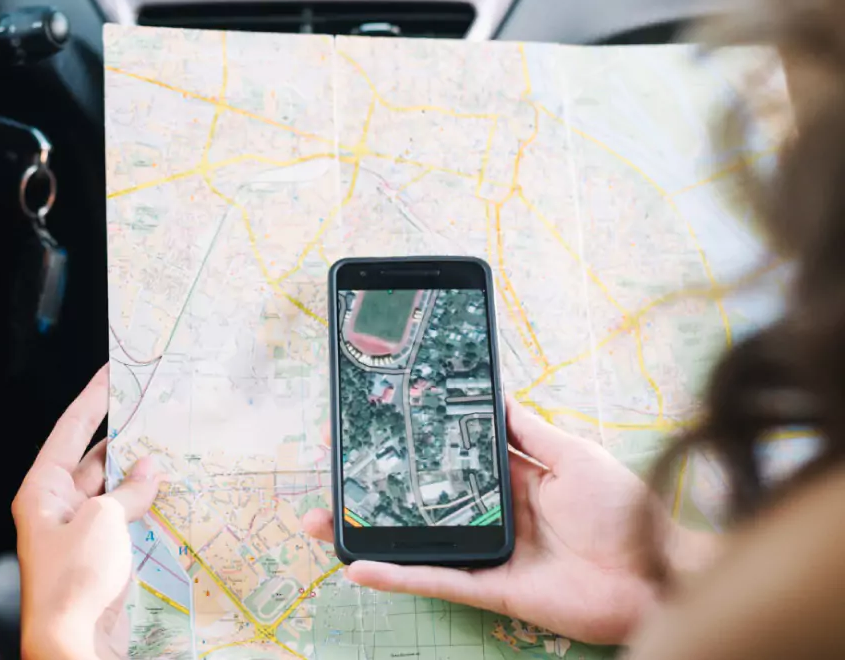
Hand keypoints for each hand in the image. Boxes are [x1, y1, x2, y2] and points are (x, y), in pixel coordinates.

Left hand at [14, 367, 161, 659]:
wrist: (73, 641)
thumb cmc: (76, 575)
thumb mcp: (104, 519)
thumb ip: (129, 490)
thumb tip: (151, 470)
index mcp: (42, 489)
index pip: (69, 430)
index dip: (93, 398)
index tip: (112, 371)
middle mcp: (56, 505)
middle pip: (92, 457)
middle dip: (123, 436)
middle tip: (153, 407)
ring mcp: (79, 530)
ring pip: (112, 487)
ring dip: (138, 471)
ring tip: (170, 444)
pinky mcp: (100, 552)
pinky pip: (124, 515)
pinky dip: (145, 502)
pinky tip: (169, 488)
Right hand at [305, 399, 716, 644]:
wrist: (658, 572)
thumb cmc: (625, 508)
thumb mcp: (572, 453)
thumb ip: (528, 429)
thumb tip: (494, 394)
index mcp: (511, 477)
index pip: (447, 454)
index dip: (408, 440)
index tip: (370, 424)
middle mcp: (491, 512)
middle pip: (419, 496)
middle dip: (372, 485)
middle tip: (329, 469)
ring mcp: (487, 550)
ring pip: (415, 538)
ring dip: (368, 530)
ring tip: (322, 520)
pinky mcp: (491, 587)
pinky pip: (437, 578)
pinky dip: (397, 573)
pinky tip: (358, 567)